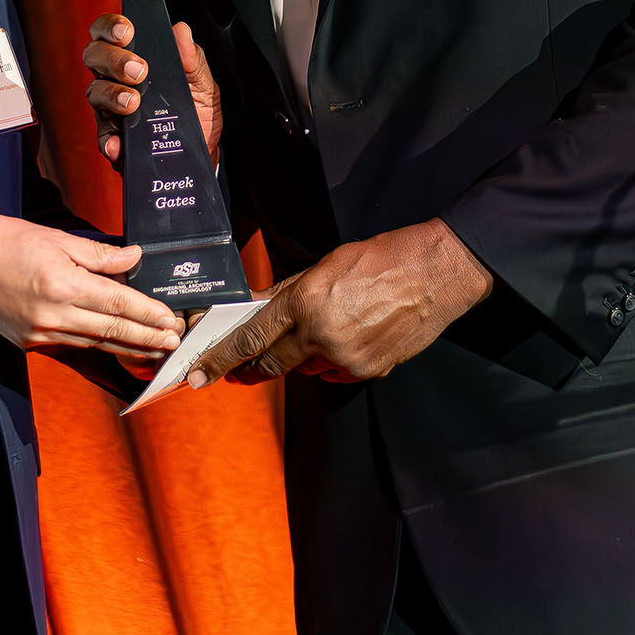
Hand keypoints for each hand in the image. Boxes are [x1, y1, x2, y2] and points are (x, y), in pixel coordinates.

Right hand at [0, 214, 184, 359]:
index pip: (117, 303)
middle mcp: (54, 314)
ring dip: (129, 347)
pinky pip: (73, 344)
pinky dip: (99, 345)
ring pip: (95, 343)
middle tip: (174, 342)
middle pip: (112, 331)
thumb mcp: (56, 237)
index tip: (170, 320)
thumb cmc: (5, 241)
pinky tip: (117, 346)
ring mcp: (41, 332)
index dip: (148, 314)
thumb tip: (133, 257)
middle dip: (147, 338)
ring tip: (155, 348)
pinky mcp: (31, 341)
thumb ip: (98, 255)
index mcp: (62, 284)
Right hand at [83, 15, 221, 168]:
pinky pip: (102, 137)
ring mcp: (111, 107)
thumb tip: (181, 31)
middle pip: (94, 57)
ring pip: (94, 93)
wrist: (202, 149)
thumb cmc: (197, 110)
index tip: (127, 31)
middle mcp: (115, 78)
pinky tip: (119, 141)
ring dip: (110, 95)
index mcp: (133, 56)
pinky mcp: (114, 138)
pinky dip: (108, 139)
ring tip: (132, 103)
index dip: (110, 26)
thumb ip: (192, 58)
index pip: (109, 32)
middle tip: (138, 71)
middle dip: (113, 60)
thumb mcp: (202, 82)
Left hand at [188, 219, 493, 386]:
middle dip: (249, 369)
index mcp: (306, 302)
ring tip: (318, 331)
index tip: (199, 374)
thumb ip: (283, 293)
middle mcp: (322, 335)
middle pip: (270, 364)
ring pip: (304, 369)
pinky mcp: (369, 371)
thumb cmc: (380, 260)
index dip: (221, 359)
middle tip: (234, 372)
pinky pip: (334, 373)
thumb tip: (251, 309)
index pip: (251, 337)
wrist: (435, 274)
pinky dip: (329, 361)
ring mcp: (347, 359)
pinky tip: (344, 337)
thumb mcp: (322, 267)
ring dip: (298, 357)